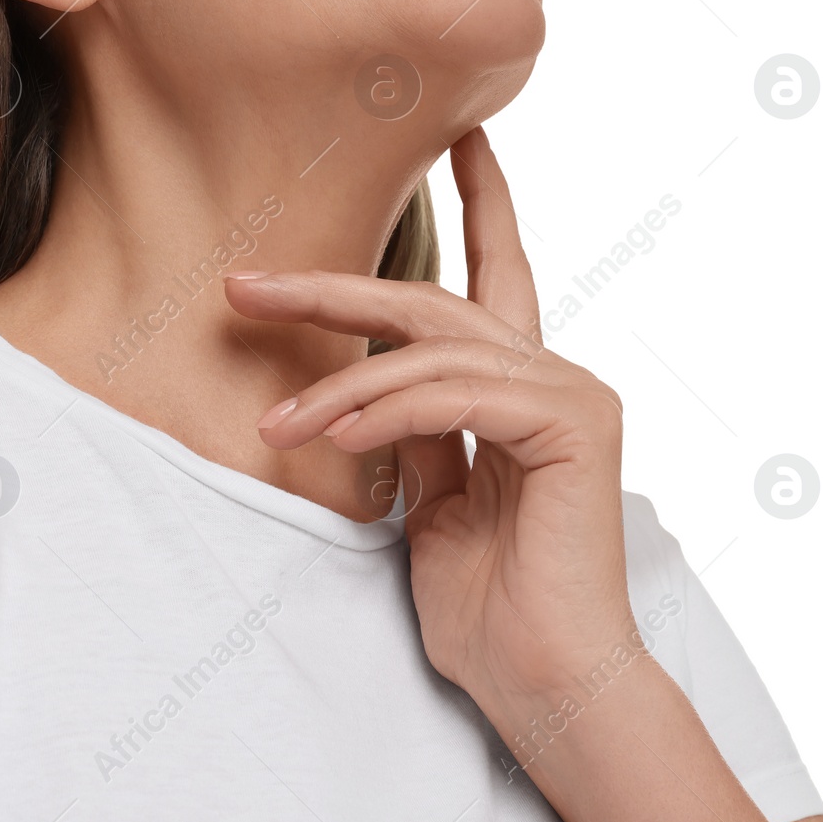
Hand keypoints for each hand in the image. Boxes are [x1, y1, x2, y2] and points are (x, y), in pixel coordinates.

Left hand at [224, 127, 634, 711]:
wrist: (541, 684)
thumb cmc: (489, 607)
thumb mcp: (429, 501)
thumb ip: (410, 429)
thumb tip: (360, 383)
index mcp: (520, 389)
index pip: (498, 276)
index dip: (484, 203)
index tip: (463, 138)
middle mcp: (553, 376)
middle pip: (431, 300)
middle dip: (331, 290)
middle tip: (247, 285)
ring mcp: (571, 394)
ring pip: (431, 348)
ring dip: (339, 386)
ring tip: (277, 426)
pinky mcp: (575, 424)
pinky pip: (453, 393)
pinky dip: (384, 409)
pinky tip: (333, 434)